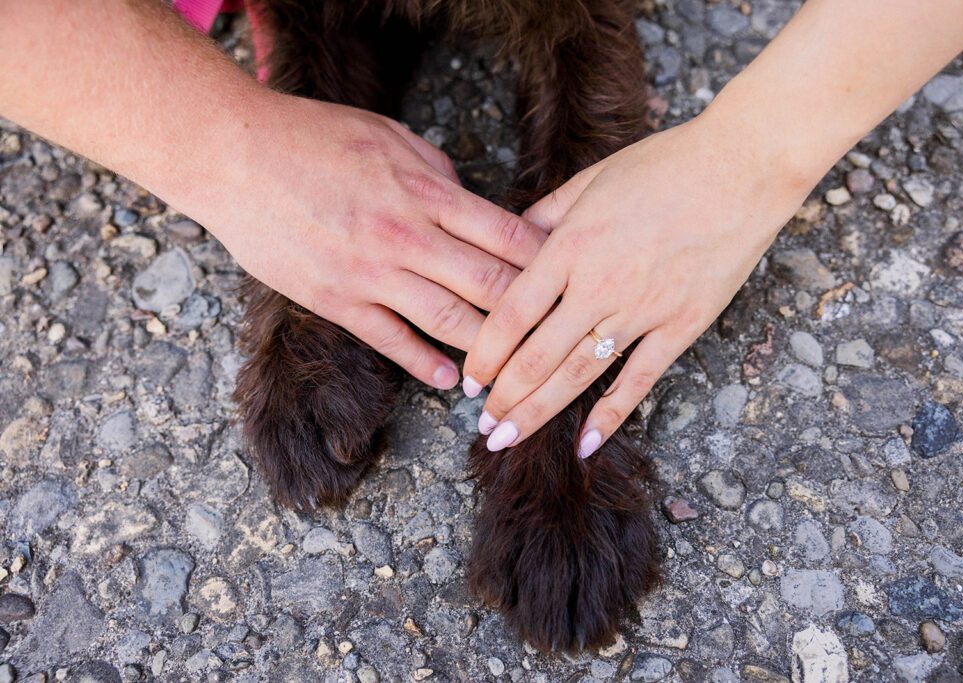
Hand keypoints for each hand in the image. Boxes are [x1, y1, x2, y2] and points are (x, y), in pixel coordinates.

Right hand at [211, 93, 545, 389]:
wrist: (234, 155)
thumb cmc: (313, 137)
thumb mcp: (390, 136)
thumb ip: (437, 173)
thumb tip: (470, 203)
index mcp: (428, 192)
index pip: (509, 237)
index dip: (547, 263)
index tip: (569, 281)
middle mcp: (409, 237)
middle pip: (491, 285)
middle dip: (531, 315)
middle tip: (557, 337)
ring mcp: (372, 273)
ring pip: (449, 320)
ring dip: (487, 350)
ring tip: (512, 371)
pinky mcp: (337, 299)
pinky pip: (392, 340)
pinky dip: (425, 363)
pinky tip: (449, 380)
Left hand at [462, 109, 814, 454]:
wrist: (742, 169)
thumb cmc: (666, 165)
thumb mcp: (592, 179)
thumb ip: (546, 213)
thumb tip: (512, 237)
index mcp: (571, 246)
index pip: (512, 314)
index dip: (484, 354)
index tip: (469, 380)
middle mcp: (599, 285)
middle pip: (537, 355)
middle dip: (504, 397)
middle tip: (484, 426)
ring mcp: (642, 309)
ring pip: (578, 373)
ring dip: (539, 411)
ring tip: (509, 439)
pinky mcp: (682, 325)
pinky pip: (640, 379)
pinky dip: (610, 415)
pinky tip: (584, 444)